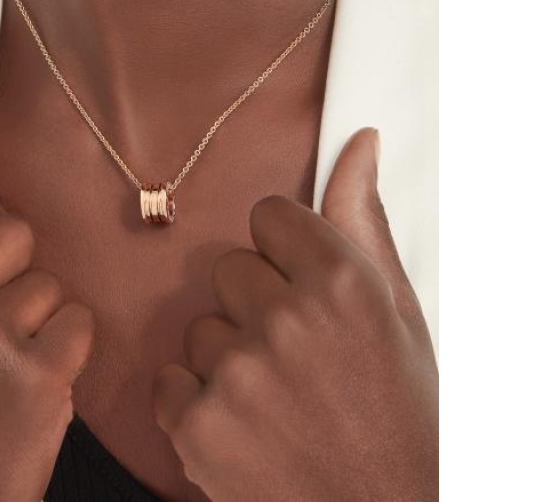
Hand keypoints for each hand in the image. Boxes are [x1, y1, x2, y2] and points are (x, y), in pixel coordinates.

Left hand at [152, 127, 437, 501]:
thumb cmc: (398, 416)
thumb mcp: (396, 312)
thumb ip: (362, 219)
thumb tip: (358, 139)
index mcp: (339, 281)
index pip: (266, 215)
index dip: (282, 253)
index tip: (299, 287)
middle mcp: (285, 319)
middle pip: (228, 268)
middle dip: (254, 304)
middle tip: (295, 355)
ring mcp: (236, 373)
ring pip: (199, 325)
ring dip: (226, 357)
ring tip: (275, 399)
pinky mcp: (198, 424)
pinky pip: (169, 377)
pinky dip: (195, 403)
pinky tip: (243, 427)